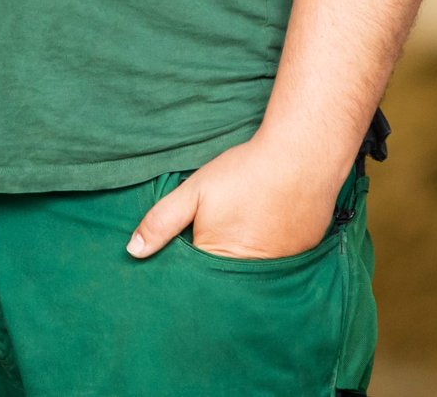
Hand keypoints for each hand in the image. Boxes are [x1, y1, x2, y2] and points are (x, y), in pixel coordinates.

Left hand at [127, 136, 337, 260]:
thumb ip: (162, 223)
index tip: (182, 253)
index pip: (196, 278)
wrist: (301, 157)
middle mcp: (253, 272)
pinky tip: (267, 227)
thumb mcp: (194, 192)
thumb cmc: (244, 173)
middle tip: (218, 233)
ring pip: (253, 272)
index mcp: (221, 259)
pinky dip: (270, 250)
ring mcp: (282, 266)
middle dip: (214, 267)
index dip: (186, 266)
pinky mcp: (303, 255)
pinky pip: (279, 263)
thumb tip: (133, 252)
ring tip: (243, 229)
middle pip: (225, 279)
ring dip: (244, 259)